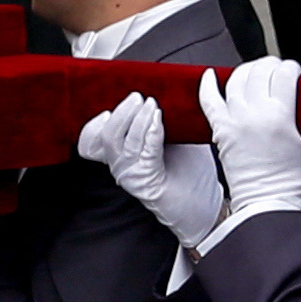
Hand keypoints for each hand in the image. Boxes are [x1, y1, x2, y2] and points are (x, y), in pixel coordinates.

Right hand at [74, 91, 222, 244]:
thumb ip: (165, 121)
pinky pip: (145, 152)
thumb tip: (166, 95)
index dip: (97, 122)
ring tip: (151, 105)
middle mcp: (123, 166)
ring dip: (137, 119)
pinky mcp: (146, 182)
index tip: (112, 106)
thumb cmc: (193, 175)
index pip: (94, 138)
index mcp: (124, 155)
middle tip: (138, 97)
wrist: (206, 206)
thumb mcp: (176, 140)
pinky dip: (151, 134)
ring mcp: (132, 175)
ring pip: (121, 142)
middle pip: (107, 135)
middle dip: (123, 112)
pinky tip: (158, 121)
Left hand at [204, 58, 300, 222]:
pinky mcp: (220, 131)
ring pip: (236, 80)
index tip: (296, 71)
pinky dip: (207, 85)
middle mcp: (254, 115)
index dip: (292, 67)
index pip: (284, 74)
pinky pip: (208, 101)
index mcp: (280, 117)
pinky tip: (211, 75)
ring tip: (257, 70)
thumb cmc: (296, 182)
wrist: (267, 203)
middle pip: (259, 72)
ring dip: (248, 70)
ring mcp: (234, 121)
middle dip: (271, 64)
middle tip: (278, 69)